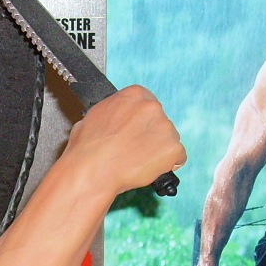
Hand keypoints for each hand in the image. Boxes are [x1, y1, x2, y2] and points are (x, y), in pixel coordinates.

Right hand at [67, 85, 185, 194]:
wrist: (92, 170)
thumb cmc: (88, 147)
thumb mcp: (94, 116)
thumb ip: (112, 112)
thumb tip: (112, 118)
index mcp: (134, 95)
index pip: (148, 104)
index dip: (142, 121)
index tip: (136, 131)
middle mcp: (152, 107)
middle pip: (160, 121)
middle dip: (151, 134)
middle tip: (136, 149)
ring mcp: (165, 127)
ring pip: (169, 139)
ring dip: (159, 150)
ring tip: (138, 161)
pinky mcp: (173, 148)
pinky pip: (177, 158)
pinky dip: (167, 165)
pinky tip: (149, 168)